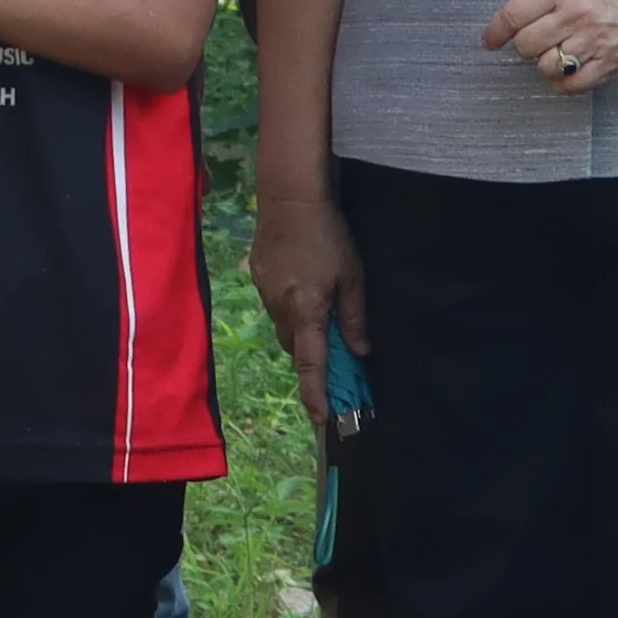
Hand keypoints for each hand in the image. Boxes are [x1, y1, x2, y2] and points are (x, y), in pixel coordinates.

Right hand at [251, 188, 368, 421]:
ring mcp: (264, 293)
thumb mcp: (353, 276)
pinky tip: (301, 280)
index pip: (311, 364)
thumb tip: (361, 352)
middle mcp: (280, 308)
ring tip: (318, 301)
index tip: (322, 419)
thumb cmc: (329, 235)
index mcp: (306, 311)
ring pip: (284, 324)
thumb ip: (355, 317)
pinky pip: (274, 303)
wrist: (289, 198)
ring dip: (301, 326)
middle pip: (295, 346)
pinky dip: (290, 304)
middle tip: (333, 343)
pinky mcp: (257, 277)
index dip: (316, 394)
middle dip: (312, 352)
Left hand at [482, 0, 617, 98]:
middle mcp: (577, 14)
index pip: (514, 14)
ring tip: (558, 51)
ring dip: (545, 62)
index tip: (490, 41)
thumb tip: (515, 22)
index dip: (496, 32)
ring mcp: (595, 41)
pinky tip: (568, 70)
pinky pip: (572, 85)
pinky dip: (563, 82)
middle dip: (525, 45)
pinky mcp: (611, 62)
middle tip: (535, 41)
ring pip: (546, 66)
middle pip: (526, 45)